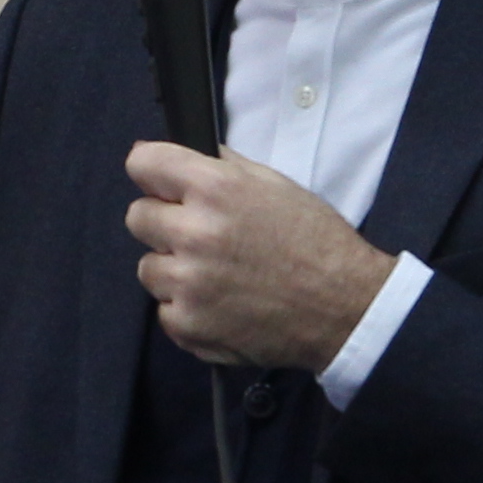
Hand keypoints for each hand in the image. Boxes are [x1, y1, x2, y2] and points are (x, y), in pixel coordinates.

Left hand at [120, 142, 395, 370]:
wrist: (345, 308)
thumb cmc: (316, 243)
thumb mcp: (274, 184)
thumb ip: (221, 167)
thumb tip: (175, 156)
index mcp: (216, 189)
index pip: (143, 164)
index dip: (152, 172)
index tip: (161, 182)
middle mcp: (195, 234)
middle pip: (137, 217)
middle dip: (163, 221)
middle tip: (198, 234)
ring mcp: (188, 284)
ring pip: (148, 267)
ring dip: (174, 269)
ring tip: (217, 274)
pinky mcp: (189, 325)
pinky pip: (165, 310)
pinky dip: (187, 309)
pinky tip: (222, 304)